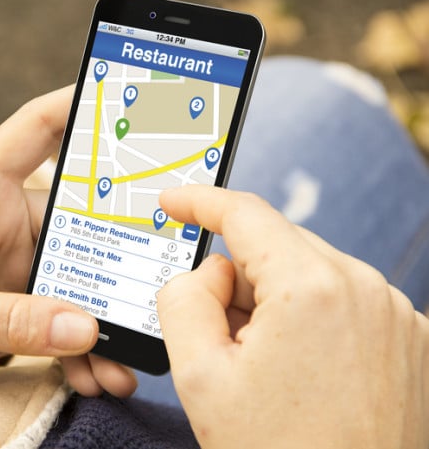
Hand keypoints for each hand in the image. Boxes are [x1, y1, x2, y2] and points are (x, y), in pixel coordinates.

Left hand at [0, 87, 135, 396]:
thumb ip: (7, 320)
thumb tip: (82, 327)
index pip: (34, 131)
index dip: (78, 106)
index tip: (128, 101)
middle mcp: (1, 221)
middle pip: (77, 221)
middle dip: (117, 256)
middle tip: (152, 284)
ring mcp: (10, 265)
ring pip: (76, 279)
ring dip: (100, 317)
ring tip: (124, 359)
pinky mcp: (11, 304)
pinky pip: (58, 319)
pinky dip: (78, 347)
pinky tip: (95, 373)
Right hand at [156, 186, 428, 448]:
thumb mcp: (200, 376)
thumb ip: (183, 298)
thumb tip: (209, 272)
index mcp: (313, 288)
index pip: (245, 214)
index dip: (200, 202)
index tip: (173, 202)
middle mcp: (366, 289)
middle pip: (277, 248)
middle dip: (238, 277)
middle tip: (217, 337)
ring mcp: (396, 315)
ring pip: (310, 274)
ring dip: (274, 302)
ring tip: (264, 370)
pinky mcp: (410, 339)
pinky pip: (343, 301)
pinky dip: (310, 319)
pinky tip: (299, 373)